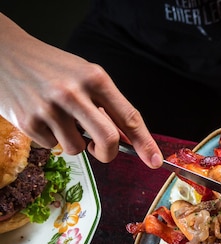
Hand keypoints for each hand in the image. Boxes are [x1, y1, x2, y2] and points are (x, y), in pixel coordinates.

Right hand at [0, 14, 162, 167]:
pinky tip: (42, 117)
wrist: (6, 54)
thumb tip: (128, 139)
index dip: (146, 143)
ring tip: (60, 118)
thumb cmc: (52, 67)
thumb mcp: (85, 76)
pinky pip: (53, 147)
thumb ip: (106, 105)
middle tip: (101, 149)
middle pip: (108, 140)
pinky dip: (52, 138)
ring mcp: (50, 108)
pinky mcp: (29, 122)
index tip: (156, 161)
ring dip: (74, 142)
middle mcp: (74, 93)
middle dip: (108, 153)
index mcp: (95, 79)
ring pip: (78, 148)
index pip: (128, 117)